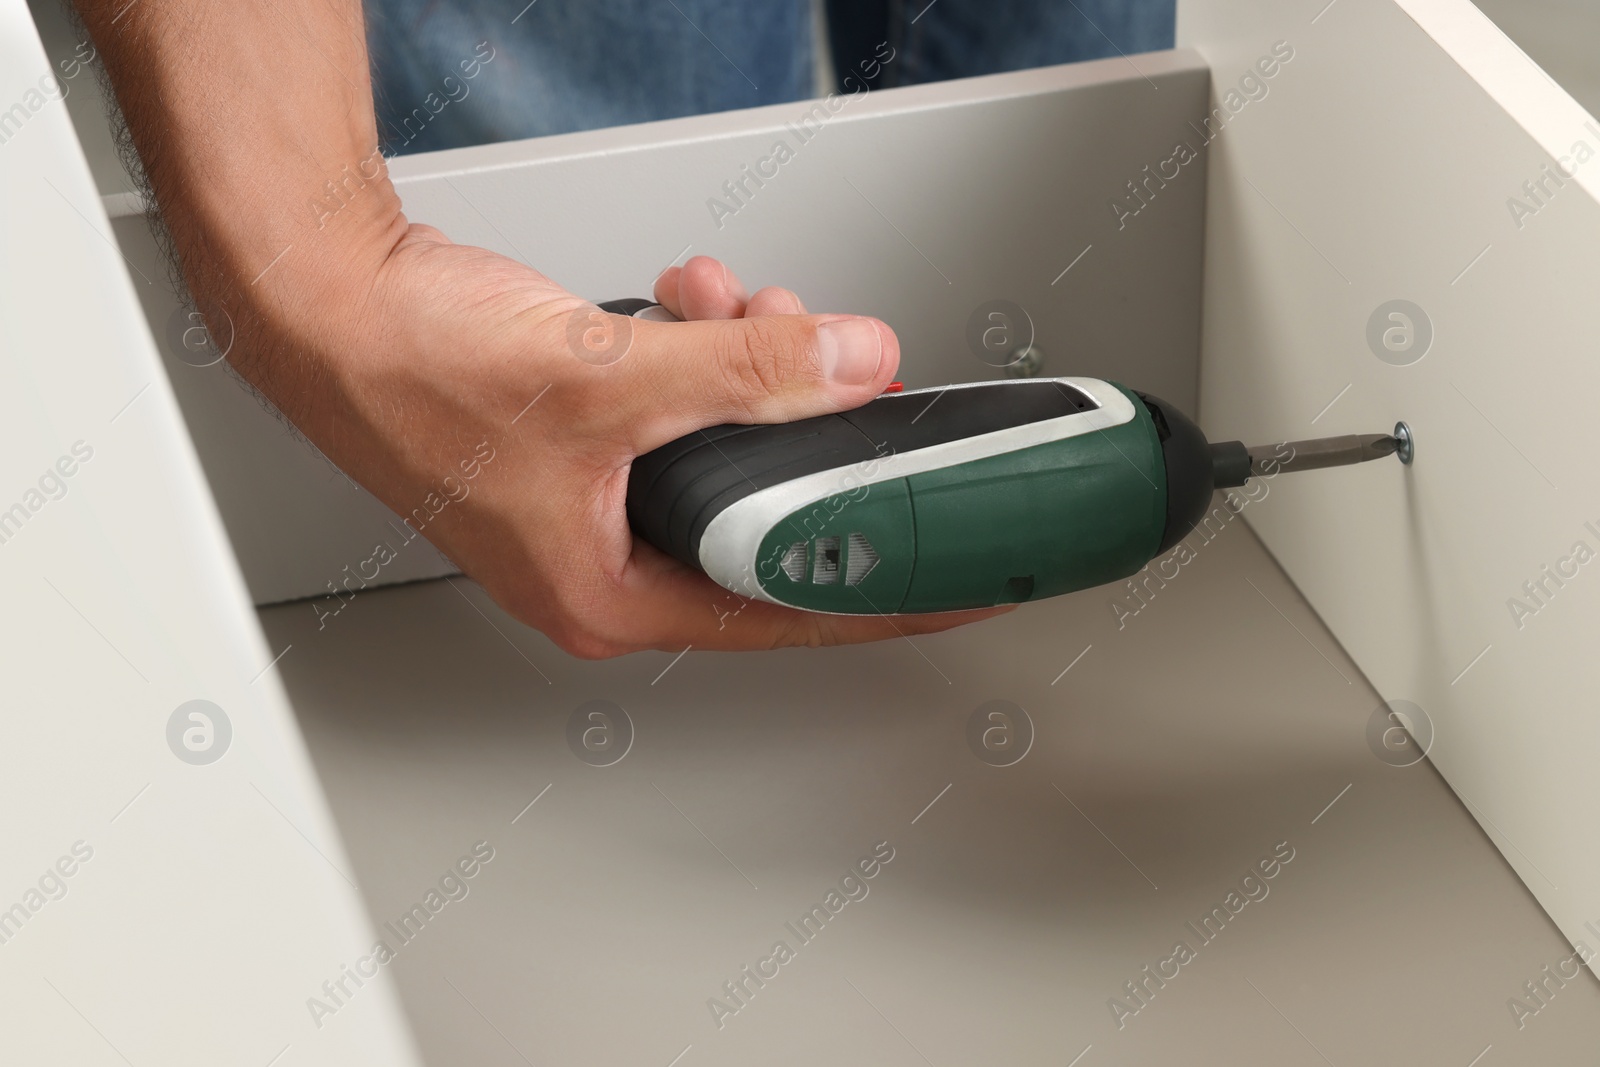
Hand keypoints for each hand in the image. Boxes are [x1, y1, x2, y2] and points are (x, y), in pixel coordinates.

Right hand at [278, 232, 1005, 657]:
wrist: (327, 301)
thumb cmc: (409, 373)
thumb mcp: (607, 378)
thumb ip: (745, 374)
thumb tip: (849, 367)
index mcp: (610, 596)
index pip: (790, 607)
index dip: (890, 584)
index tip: (963, 572)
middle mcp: (608, 560)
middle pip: (767, 514)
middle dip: (811, 429)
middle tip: (849, 372)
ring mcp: (599, 497)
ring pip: (729, 448)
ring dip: (754, 370)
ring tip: (747, 312)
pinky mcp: (592, 435)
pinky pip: (686, 404)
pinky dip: (705, 349)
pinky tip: (694, 302)